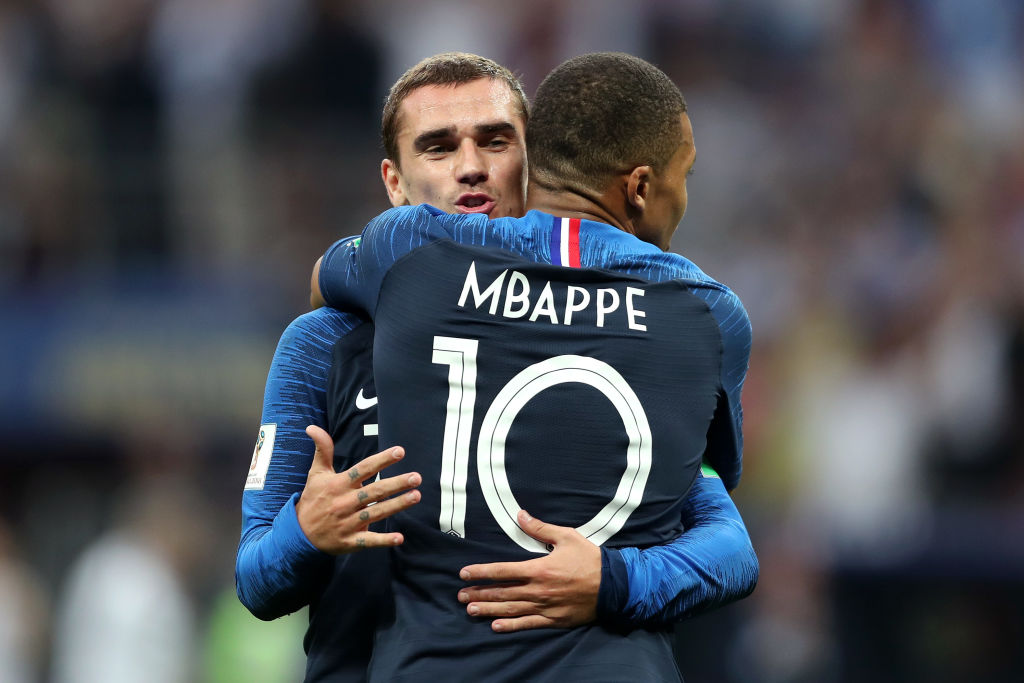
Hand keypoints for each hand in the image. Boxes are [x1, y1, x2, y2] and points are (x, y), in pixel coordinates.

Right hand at [296, 425, 420, 553]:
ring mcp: (348, 522)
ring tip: (416, 496)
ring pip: (375, 512)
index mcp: (339, 484)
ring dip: (396, 505)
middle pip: (374, 491)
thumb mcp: (316, 473)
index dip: (381, 460)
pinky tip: (400, 538)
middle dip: (396, 484)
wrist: (299, 533)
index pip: (363, 469)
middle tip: (416, 477)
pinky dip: (383, 540)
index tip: (400, 451)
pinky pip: (368, 540)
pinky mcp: (350, 541)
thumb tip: (313, 427)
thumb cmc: (313, 499)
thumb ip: (322, 450)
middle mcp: (345, 502)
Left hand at [458, 510, 599, 631]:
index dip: (482, 572)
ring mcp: (545, 607)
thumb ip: (541, 528)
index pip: (503, 571)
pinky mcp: (553, 620)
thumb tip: (520, 515)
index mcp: (539, 569)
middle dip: (479, 593)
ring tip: (471, 610)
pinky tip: (495, 626)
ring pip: (511, 609)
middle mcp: (538, 590)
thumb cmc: (590, 559)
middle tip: (461, 595)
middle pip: (502, 592)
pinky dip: (511, 625)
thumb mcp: (567, 537)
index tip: (465, 574)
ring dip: (489, 610)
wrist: (614, 586)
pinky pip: (528, 624)